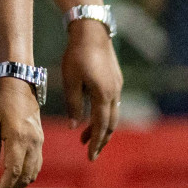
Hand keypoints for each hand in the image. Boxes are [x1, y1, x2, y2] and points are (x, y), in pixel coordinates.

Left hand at [0, 77, 43, 187]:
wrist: (19, 83)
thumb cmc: (0, 101)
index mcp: (18, 138)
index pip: (13, 172)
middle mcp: (33, 143)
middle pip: (25, 177)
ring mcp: (39, 141)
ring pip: (33, 172)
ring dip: (20, 186)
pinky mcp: (40, 139)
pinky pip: (36, 163)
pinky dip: (28, 175)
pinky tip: (17, 179)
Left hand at [62, 18, 121, 160]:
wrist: (92, 31)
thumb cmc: (76, 55)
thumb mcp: (70, 80)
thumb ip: (74, 104)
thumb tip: (75, 126)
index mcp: (103, 95)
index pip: (101, 126)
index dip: (96, 142)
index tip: (90, 156)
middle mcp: (115, 93)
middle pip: (111, 124)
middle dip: (101, 139)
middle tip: (90, 152)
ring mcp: (118, 86)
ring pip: (113, 114)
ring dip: (102, 127)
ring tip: (86, 136)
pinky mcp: (116, 79)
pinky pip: (113, 104)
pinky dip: (105, 114)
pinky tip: (94, 115)